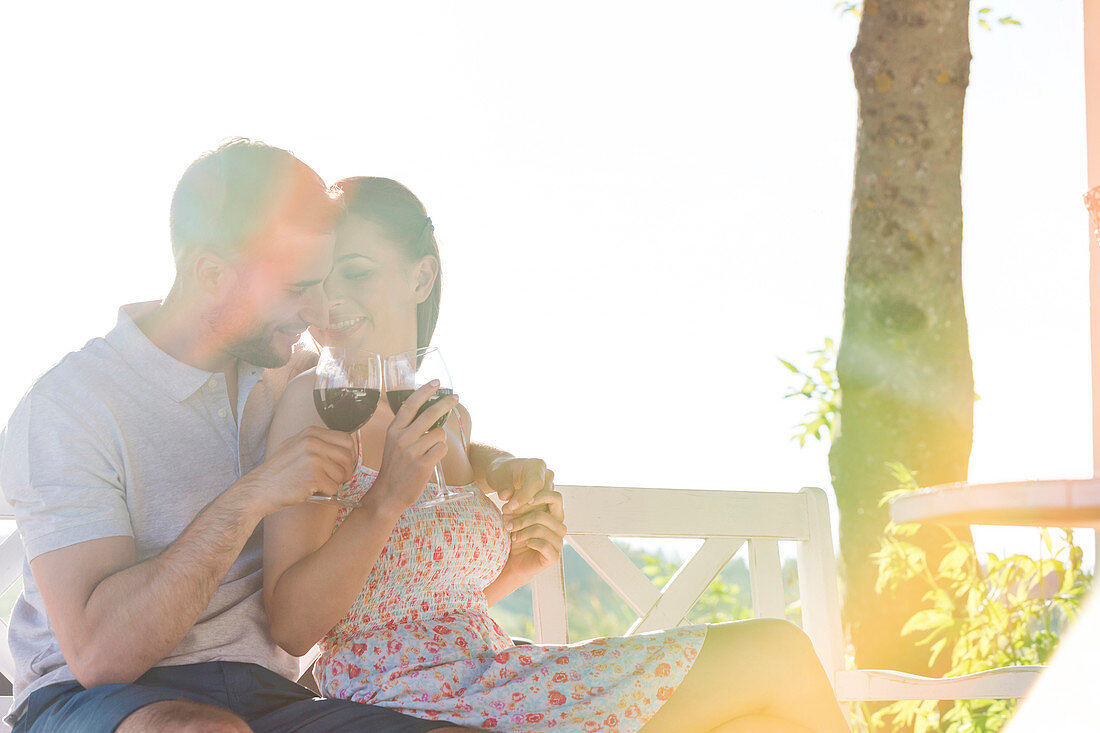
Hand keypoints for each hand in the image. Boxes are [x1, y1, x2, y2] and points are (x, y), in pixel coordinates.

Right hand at [242, 426, 355, 515]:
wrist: (258, 489)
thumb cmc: (278, 473)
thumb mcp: (296, 446)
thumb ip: (318, 444)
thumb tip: (345, 450)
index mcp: (311, 433)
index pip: (346, 440)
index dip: (348, 455)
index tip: (342, 465)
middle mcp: (313, 442)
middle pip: (348, 457)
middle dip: (345, 471)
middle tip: (334, 478)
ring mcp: (313, 458)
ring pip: (343, 473)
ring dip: (335, 483)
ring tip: (319, 484)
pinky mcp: (313, 476)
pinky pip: (334, 487)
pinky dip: (326, 493)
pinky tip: (312, 490)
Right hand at [372, 381, 458, 514]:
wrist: (388, 495)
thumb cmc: (395, 468)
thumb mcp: (394, 444)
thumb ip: (408, 429)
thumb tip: (432, 413)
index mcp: (393, 430)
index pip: (410, 404)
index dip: (424, 391)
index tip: (436, 382)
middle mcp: (401, 438)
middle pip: (429, 413)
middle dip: (446, 403)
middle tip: (456, 397)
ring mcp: (412, 451)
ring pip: (439, 434)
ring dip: (439, 441)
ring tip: (428, 453)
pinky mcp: (422, 464)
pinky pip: (441, 449)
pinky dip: (440, 453)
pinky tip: (430, 461)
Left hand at [486, 457, 554, 515]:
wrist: (505, 475)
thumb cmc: (501, 474)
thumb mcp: (498, 477)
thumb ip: (503, 487)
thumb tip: (505, 496)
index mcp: (537, 466)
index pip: (536, 483)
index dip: (523, 496)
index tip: (509, 507)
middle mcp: (548, 476)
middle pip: (542, 495)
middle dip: (523, 508)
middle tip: (505, 514)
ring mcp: (550, 488)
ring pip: (544, 506)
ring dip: (525, 516)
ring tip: (508, 518)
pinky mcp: (548, 500)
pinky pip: (543, 512)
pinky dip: (528, 518)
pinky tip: (514, 521)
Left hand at [501, 491, 565, 581]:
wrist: (512, 561)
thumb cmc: (515, 535)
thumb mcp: (514, 516)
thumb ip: (514, 503)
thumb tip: (506, 495)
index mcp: (553, 514)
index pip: (556, 498)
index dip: (542, 496)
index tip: (525, 500)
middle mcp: (559, 527)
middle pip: (544, 515)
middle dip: (523, 518)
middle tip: (507, 523)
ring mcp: (558, 542)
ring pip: (542, 530)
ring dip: (523, 531)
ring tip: (512, 535)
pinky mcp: (554, 556)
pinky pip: (545, 545)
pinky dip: (531, 542)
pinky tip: (522, 542)